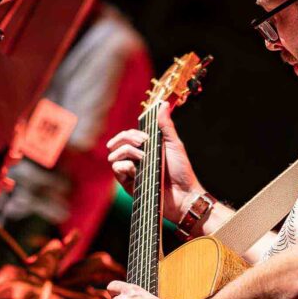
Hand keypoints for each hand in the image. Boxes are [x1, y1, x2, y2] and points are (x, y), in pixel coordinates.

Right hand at [107, 101, 202, 222]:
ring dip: (128, 152)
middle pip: (117, 143)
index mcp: (145, 149)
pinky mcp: (128, 184)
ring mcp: (131, 172)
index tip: (144, 137)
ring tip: (144, 159)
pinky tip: (137, 171)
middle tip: (143, 144)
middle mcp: (136, 159)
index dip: (131, 133)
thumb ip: (165, 125)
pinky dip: (125, 167)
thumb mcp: (174, 144)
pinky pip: (116, 169)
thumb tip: (162, 104)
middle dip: (126, 139)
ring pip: (114, 156)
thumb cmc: (182, 171)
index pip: (127, 135)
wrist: (183, 194)